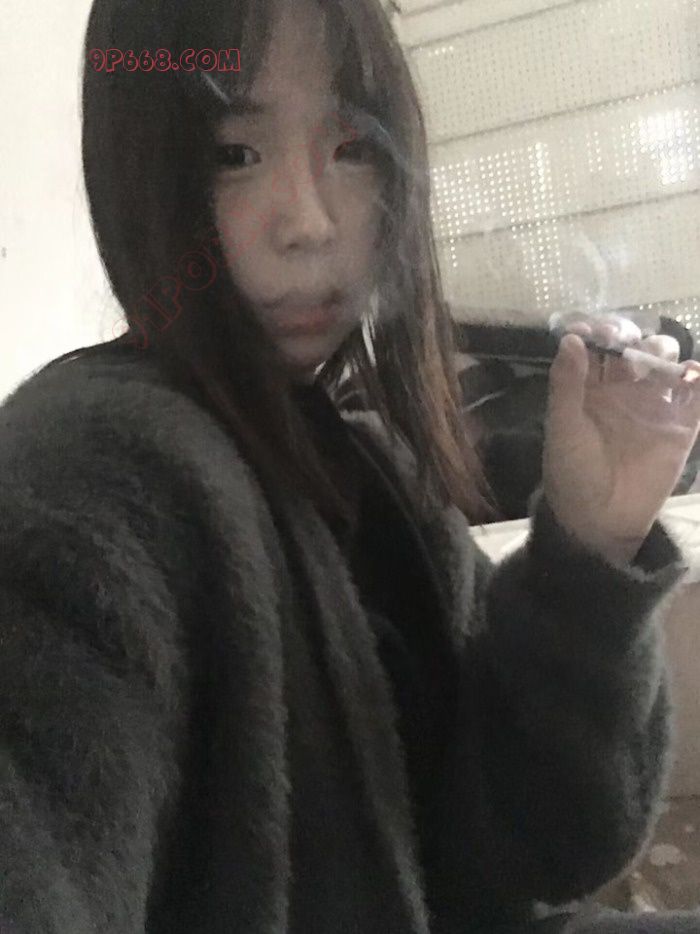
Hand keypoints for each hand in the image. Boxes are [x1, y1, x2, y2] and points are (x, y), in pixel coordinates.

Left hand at [543, 315, 699, 564]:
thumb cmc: (573, 472)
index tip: (599, 330)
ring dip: (666, 352)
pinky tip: (692, 375)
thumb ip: (567, 383)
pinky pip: (697, 395)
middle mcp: (624, 391)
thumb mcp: (563, 426)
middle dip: (636, 338)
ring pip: (669, 363)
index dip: (602, 331)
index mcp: (591, 388)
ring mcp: (655, 406)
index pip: (600, 346)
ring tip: (659, 364)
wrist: (600, 519)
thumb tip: (571, 338)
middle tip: (629, 348)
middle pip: (637, 348)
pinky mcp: (682, 427)